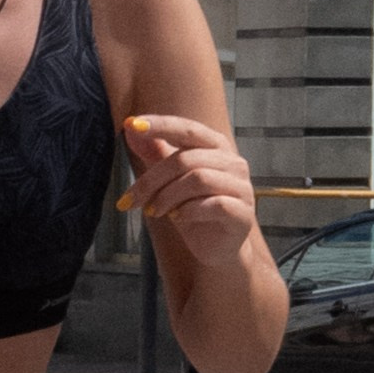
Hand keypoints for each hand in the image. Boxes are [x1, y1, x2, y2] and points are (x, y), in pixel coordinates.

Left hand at [120, 115, 260, 267]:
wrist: (216, 247)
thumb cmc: (192, 209)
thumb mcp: (168, 179)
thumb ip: (154, 152)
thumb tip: (130, 126)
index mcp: (215, 147)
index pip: (187, 129)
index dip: (160, 125)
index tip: (132, 125)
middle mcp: (232, 162)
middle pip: (186, 159)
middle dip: (151, 180)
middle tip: (130, 200)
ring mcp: (241, 187)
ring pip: (198, 179)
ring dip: (168, 197)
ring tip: (154, 212)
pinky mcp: (243, 213)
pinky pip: (214, 204)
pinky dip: (189, 211)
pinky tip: (178, 218)